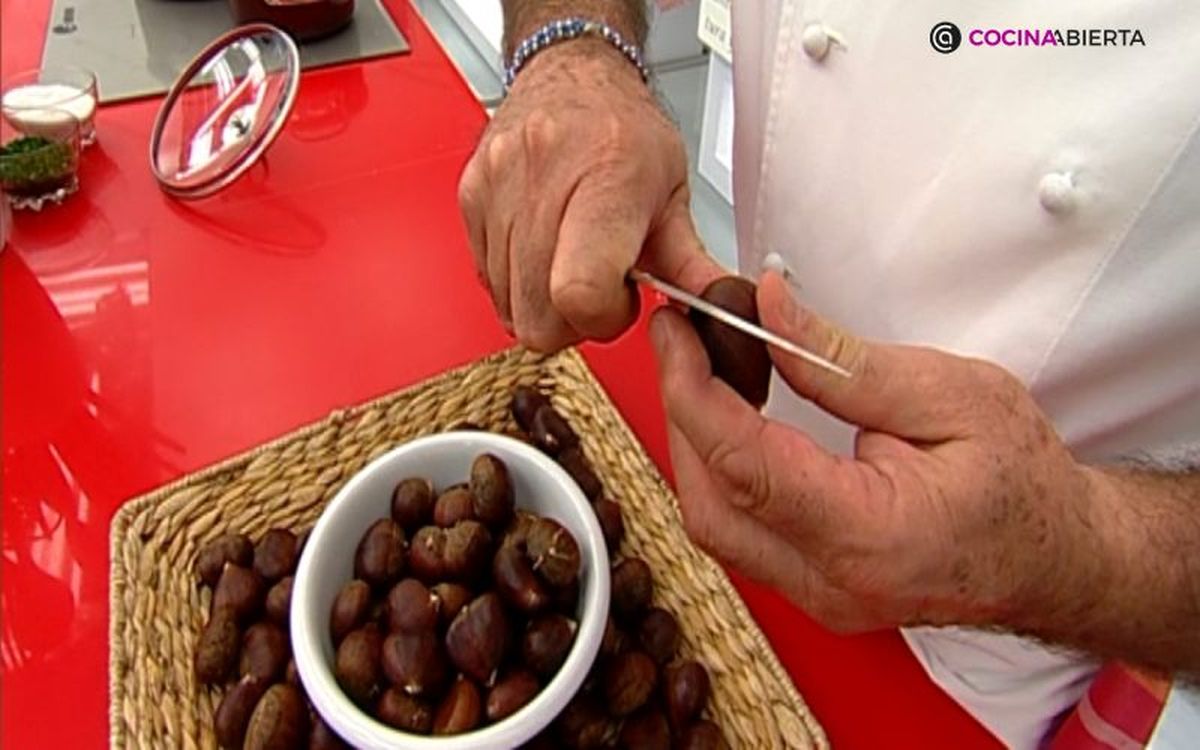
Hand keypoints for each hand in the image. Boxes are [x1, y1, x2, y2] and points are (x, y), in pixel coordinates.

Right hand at [458, 40, 722, 350]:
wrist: (573, 74)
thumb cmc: (624, 131)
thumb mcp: (673, 193)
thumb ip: (689, 264)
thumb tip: (719, 311)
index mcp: (608, 175)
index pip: (579, 290)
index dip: (602, 318)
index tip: (622, 300)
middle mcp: (545, 176)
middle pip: (539, 315)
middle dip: (574, 320)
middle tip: (600, 284)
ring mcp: (499, 188)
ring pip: (510, 306)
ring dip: (545, 303)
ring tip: (573, 262)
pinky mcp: (470, 198)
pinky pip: (488, 282)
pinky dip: (518, 283)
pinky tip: (546, 253)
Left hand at [649, 272, 1101, 633]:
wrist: (1059, 557)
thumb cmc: (1024, 483)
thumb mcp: (950, 394)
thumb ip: (843, 360)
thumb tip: (768, 309)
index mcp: (868, 536)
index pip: (746, 466)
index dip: (693, 392)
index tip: (674, 333)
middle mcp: (831, 582)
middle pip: (710, 502)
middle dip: (682, 413)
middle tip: (683, 341)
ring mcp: (817, 596)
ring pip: (714, 523)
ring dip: (696, 443)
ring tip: (706, 368)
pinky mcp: (812, 587)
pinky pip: (740, 531)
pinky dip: (723, 470)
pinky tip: (732, 417)